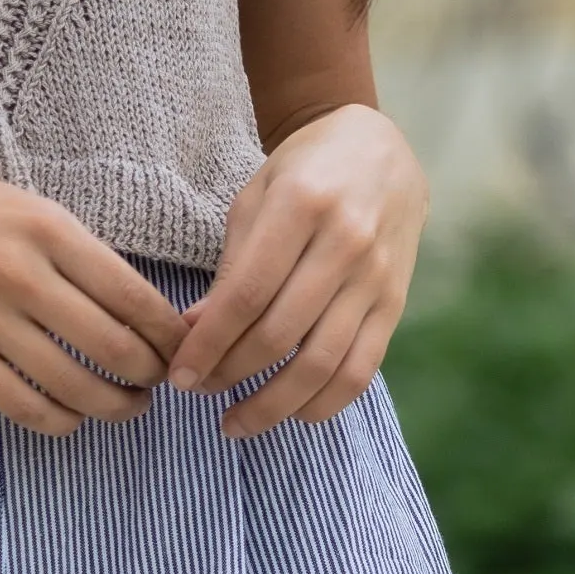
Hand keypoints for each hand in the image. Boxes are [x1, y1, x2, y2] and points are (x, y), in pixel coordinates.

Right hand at [0, 158, 185, 435]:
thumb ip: (70, 248)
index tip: (183, 348)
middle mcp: (22, 273)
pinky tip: (72, 418)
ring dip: (115, 406)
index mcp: (46, 227)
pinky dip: (61, 422)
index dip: (170, 334)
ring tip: (127, 406)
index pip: (135, 295)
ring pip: (77, 386)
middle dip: (152, 375)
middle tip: (160, 382)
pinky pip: (25, 405)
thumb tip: (134, 302)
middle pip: (117, 348)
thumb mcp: (14, 205)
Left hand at [164, 106, 428, 438]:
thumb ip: (229, 265)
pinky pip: (362, 368)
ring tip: (236, 422)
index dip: (208, 343)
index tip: (179, 375)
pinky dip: (325, 402)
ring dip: (274, 404)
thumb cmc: (303, 172)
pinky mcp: (395, 303)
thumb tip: (193, 333)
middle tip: (198, 392)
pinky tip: (293, 414)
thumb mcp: (255, 198)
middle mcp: (346, 243)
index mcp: (301, 206)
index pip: (246, 295)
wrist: (379, 150)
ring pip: (322, 363)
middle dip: (230, 374)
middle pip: (280, 334)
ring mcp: (376, 277)